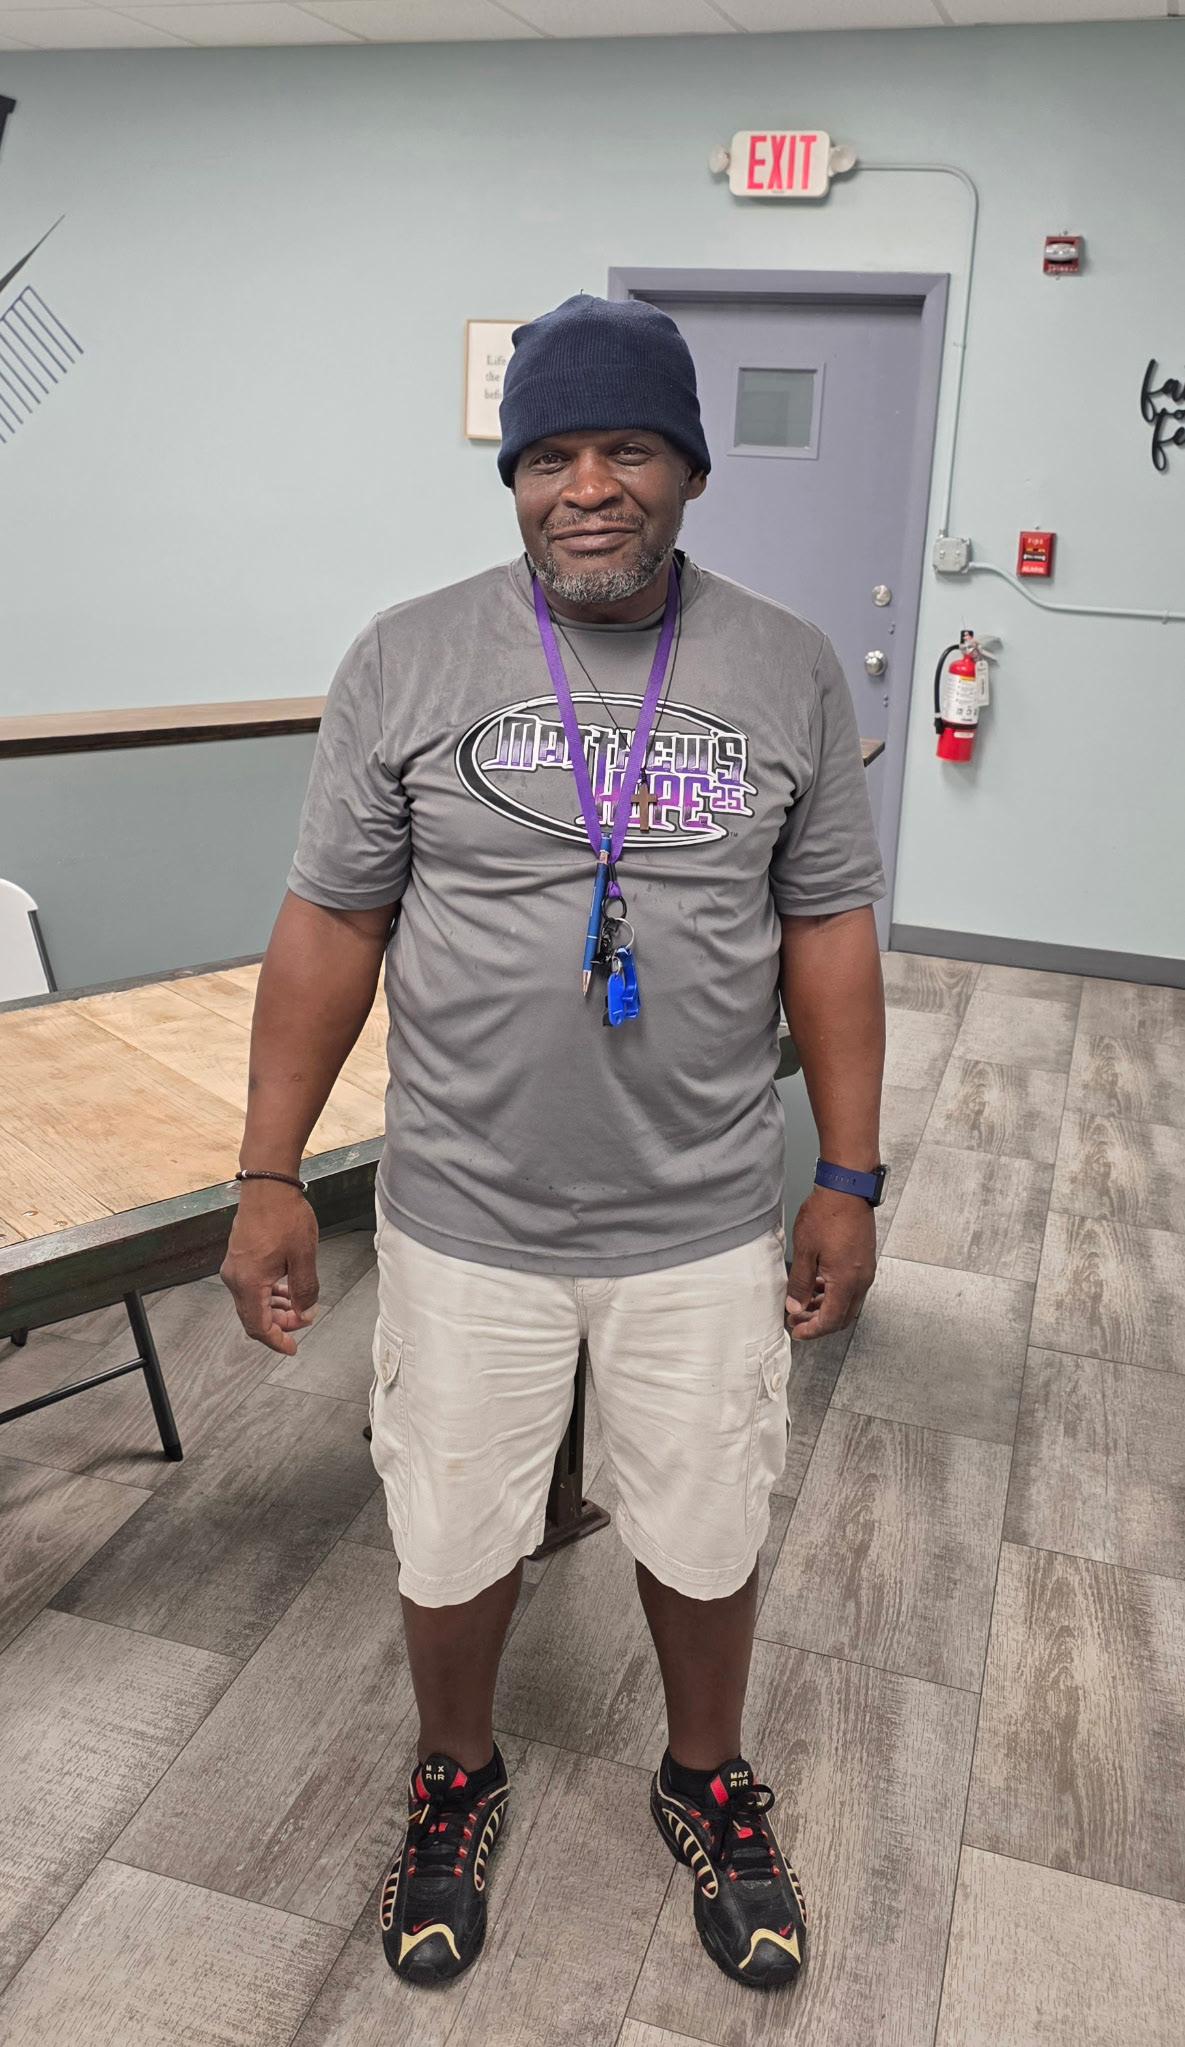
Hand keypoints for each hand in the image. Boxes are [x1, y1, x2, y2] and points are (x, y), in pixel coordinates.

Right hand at [220, 1181, 319, 1355]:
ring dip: (275, 1309)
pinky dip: (269, 1294)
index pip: (259, 1326)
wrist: (268, 1186)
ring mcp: (234, 1268)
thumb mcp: (304, 1258)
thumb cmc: (284, 1216)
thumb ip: (306, 1290)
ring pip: (253, 1302)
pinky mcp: (238, 1258)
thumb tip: (306, 1313)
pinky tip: (287, 1289)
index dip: (277, 1341)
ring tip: (299, 1305)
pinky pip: (251, 1287)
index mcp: (249, 1283)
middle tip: (304, 1320)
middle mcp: (235, 1278)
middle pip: (253, 1317)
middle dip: (280, 1324)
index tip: (292, 1348)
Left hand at [785, 1186, 876, 1340]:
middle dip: (819, 1323)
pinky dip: (835, 1293)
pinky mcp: (864, 1260)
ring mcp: (865, 1270)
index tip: (797, 1332)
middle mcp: (861, 1280)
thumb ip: (800, 1283)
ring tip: (803, 1303)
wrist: (847, 1189)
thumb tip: (796, 1306)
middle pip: (843, 1316)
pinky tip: (818, 1285)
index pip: (831, 1320)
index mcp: (847, 1281)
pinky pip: (852, 1287)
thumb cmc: (828, 1214)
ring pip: (848, 1302)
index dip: (813, 1331)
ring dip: (826, 1307)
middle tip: (797, 1320)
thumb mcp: (805, 1251)